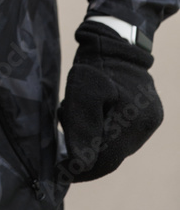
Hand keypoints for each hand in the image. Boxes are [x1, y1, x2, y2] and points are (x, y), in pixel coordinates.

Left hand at [58, 19, 162, 181]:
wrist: (115, 39)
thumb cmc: (95, 62)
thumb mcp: (81, 89)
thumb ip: (82, 127)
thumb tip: (80, 165)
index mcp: (134, 120)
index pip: (106, 160)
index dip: (82, 169)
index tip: (60, 169)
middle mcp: (147, 124)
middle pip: (112, 156)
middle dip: (86, 155)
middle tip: (62, 150)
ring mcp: (150, 119)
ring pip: (117, 146)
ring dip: (94, 143)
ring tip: (73, 122)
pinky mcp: (148, 114)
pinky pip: (122, 134)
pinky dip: (103, 132)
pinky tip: (90, 117)